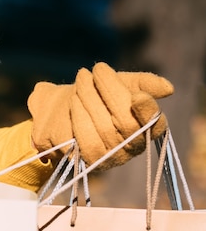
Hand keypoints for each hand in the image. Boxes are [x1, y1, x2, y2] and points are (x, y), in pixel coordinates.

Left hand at [28, 62, 172, 169]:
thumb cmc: (98, 94)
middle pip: (127, 124)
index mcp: (147, 127)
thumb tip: (168, 88)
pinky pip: (87, 141)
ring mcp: (111, 157)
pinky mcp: (90, 161)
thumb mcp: (122, 82)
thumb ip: (144, 83)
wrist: (61, 107)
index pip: (155, 124)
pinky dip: (80, 116)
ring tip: (82, 79)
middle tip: (96, 70)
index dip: (148, 112)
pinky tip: (74, 100)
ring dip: (91, 99)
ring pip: (105, 129)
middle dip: (110, 92)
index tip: (137, 95)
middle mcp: (133, 146)